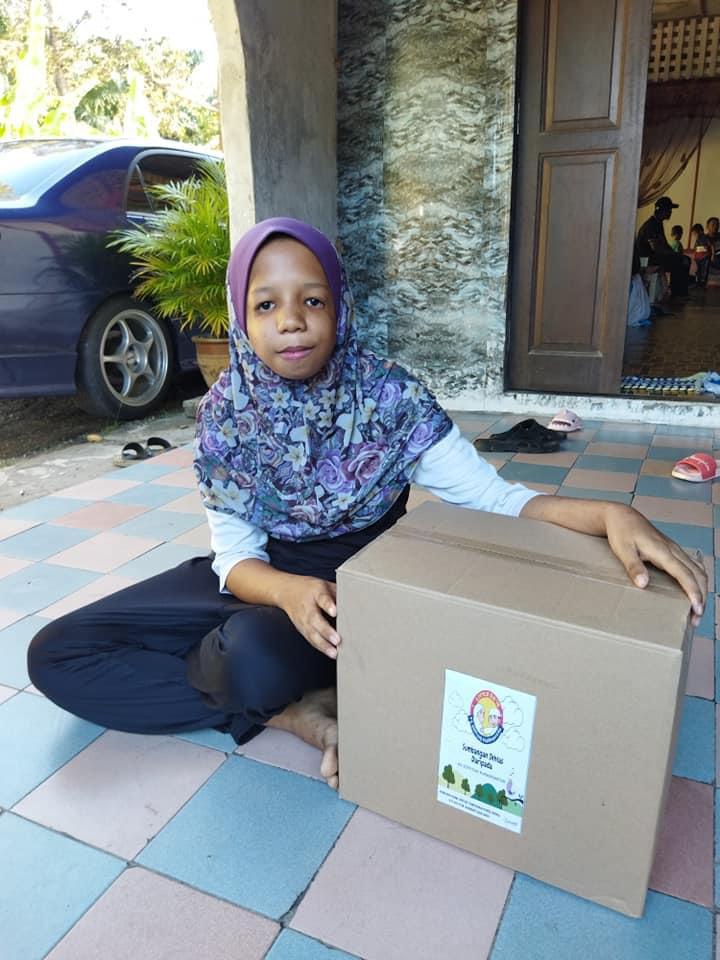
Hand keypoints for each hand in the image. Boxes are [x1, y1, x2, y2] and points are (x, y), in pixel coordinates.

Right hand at [282, 576, 339, 657]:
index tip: (335, 611)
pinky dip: (320, 647)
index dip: (328, 605)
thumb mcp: (324, 584)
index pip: (322, 598)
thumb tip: (356, 600)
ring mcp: (302, 619)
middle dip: (326, 631)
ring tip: (334, 652)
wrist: (286, 591)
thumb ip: (338, 592)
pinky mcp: (301, 628)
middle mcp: (307, 606)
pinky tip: (330, 652)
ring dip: (323, 644)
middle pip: (315, 619)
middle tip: (337, 639)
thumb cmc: (309, 588)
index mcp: (315, 592)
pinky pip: (310, 639)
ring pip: (311, 633)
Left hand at [604, 504, 706, 624]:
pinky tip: (694, 591)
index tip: (697, 609)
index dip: (693, 592)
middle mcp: (673, 550)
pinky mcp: (672, 550)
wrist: (621, 516)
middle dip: (701, 597)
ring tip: (695, 609)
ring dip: (701, 590)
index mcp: (663, 551)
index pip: (685, 574)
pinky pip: (692, 566)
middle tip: (695, 619)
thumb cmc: (621, 531)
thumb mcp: (623, 549)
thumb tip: (643, 584)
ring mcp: (674, 549)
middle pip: (698, 575)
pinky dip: (697, 580)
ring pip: (698, 570)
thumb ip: (633, 566)